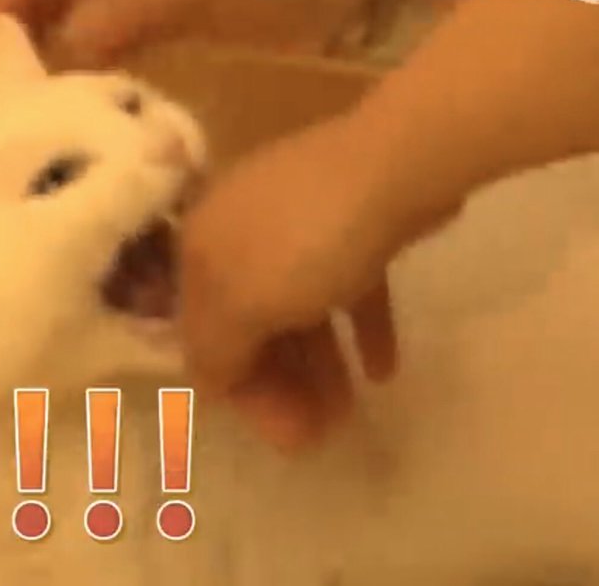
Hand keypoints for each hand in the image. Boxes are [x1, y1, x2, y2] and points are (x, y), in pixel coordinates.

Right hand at [0, 0, 371, 65]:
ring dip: (53, 40)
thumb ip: (127, 4)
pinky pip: (108, 29)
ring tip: (34, 91)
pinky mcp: (163, 7)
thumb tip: (58, 46)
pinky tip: (77, 90)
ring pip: (74, 0)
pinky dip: (91, 57)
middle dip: (25, 10)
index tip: (1, 26)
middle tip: (8, 73)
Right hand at [177, 115, 433, 449]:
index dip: (240, 392)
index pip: (204, 336)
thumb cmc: (307, 241)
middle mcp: (239, 232)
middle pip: (252, 325)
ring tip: (351, 410)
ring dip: (319, 365)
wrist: (396, 162)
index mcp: (202, 249)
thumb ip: (217, 351)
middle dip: (281, 384)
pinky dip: (359, 329)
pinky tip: (383, 369)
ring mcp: (298, 222)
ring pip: (299, 309)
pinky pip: (347, 287)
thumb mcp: (245, 304)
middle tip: (320, 431)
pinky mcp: (353, 222)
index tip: (286, 436)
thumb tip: (207, 383)